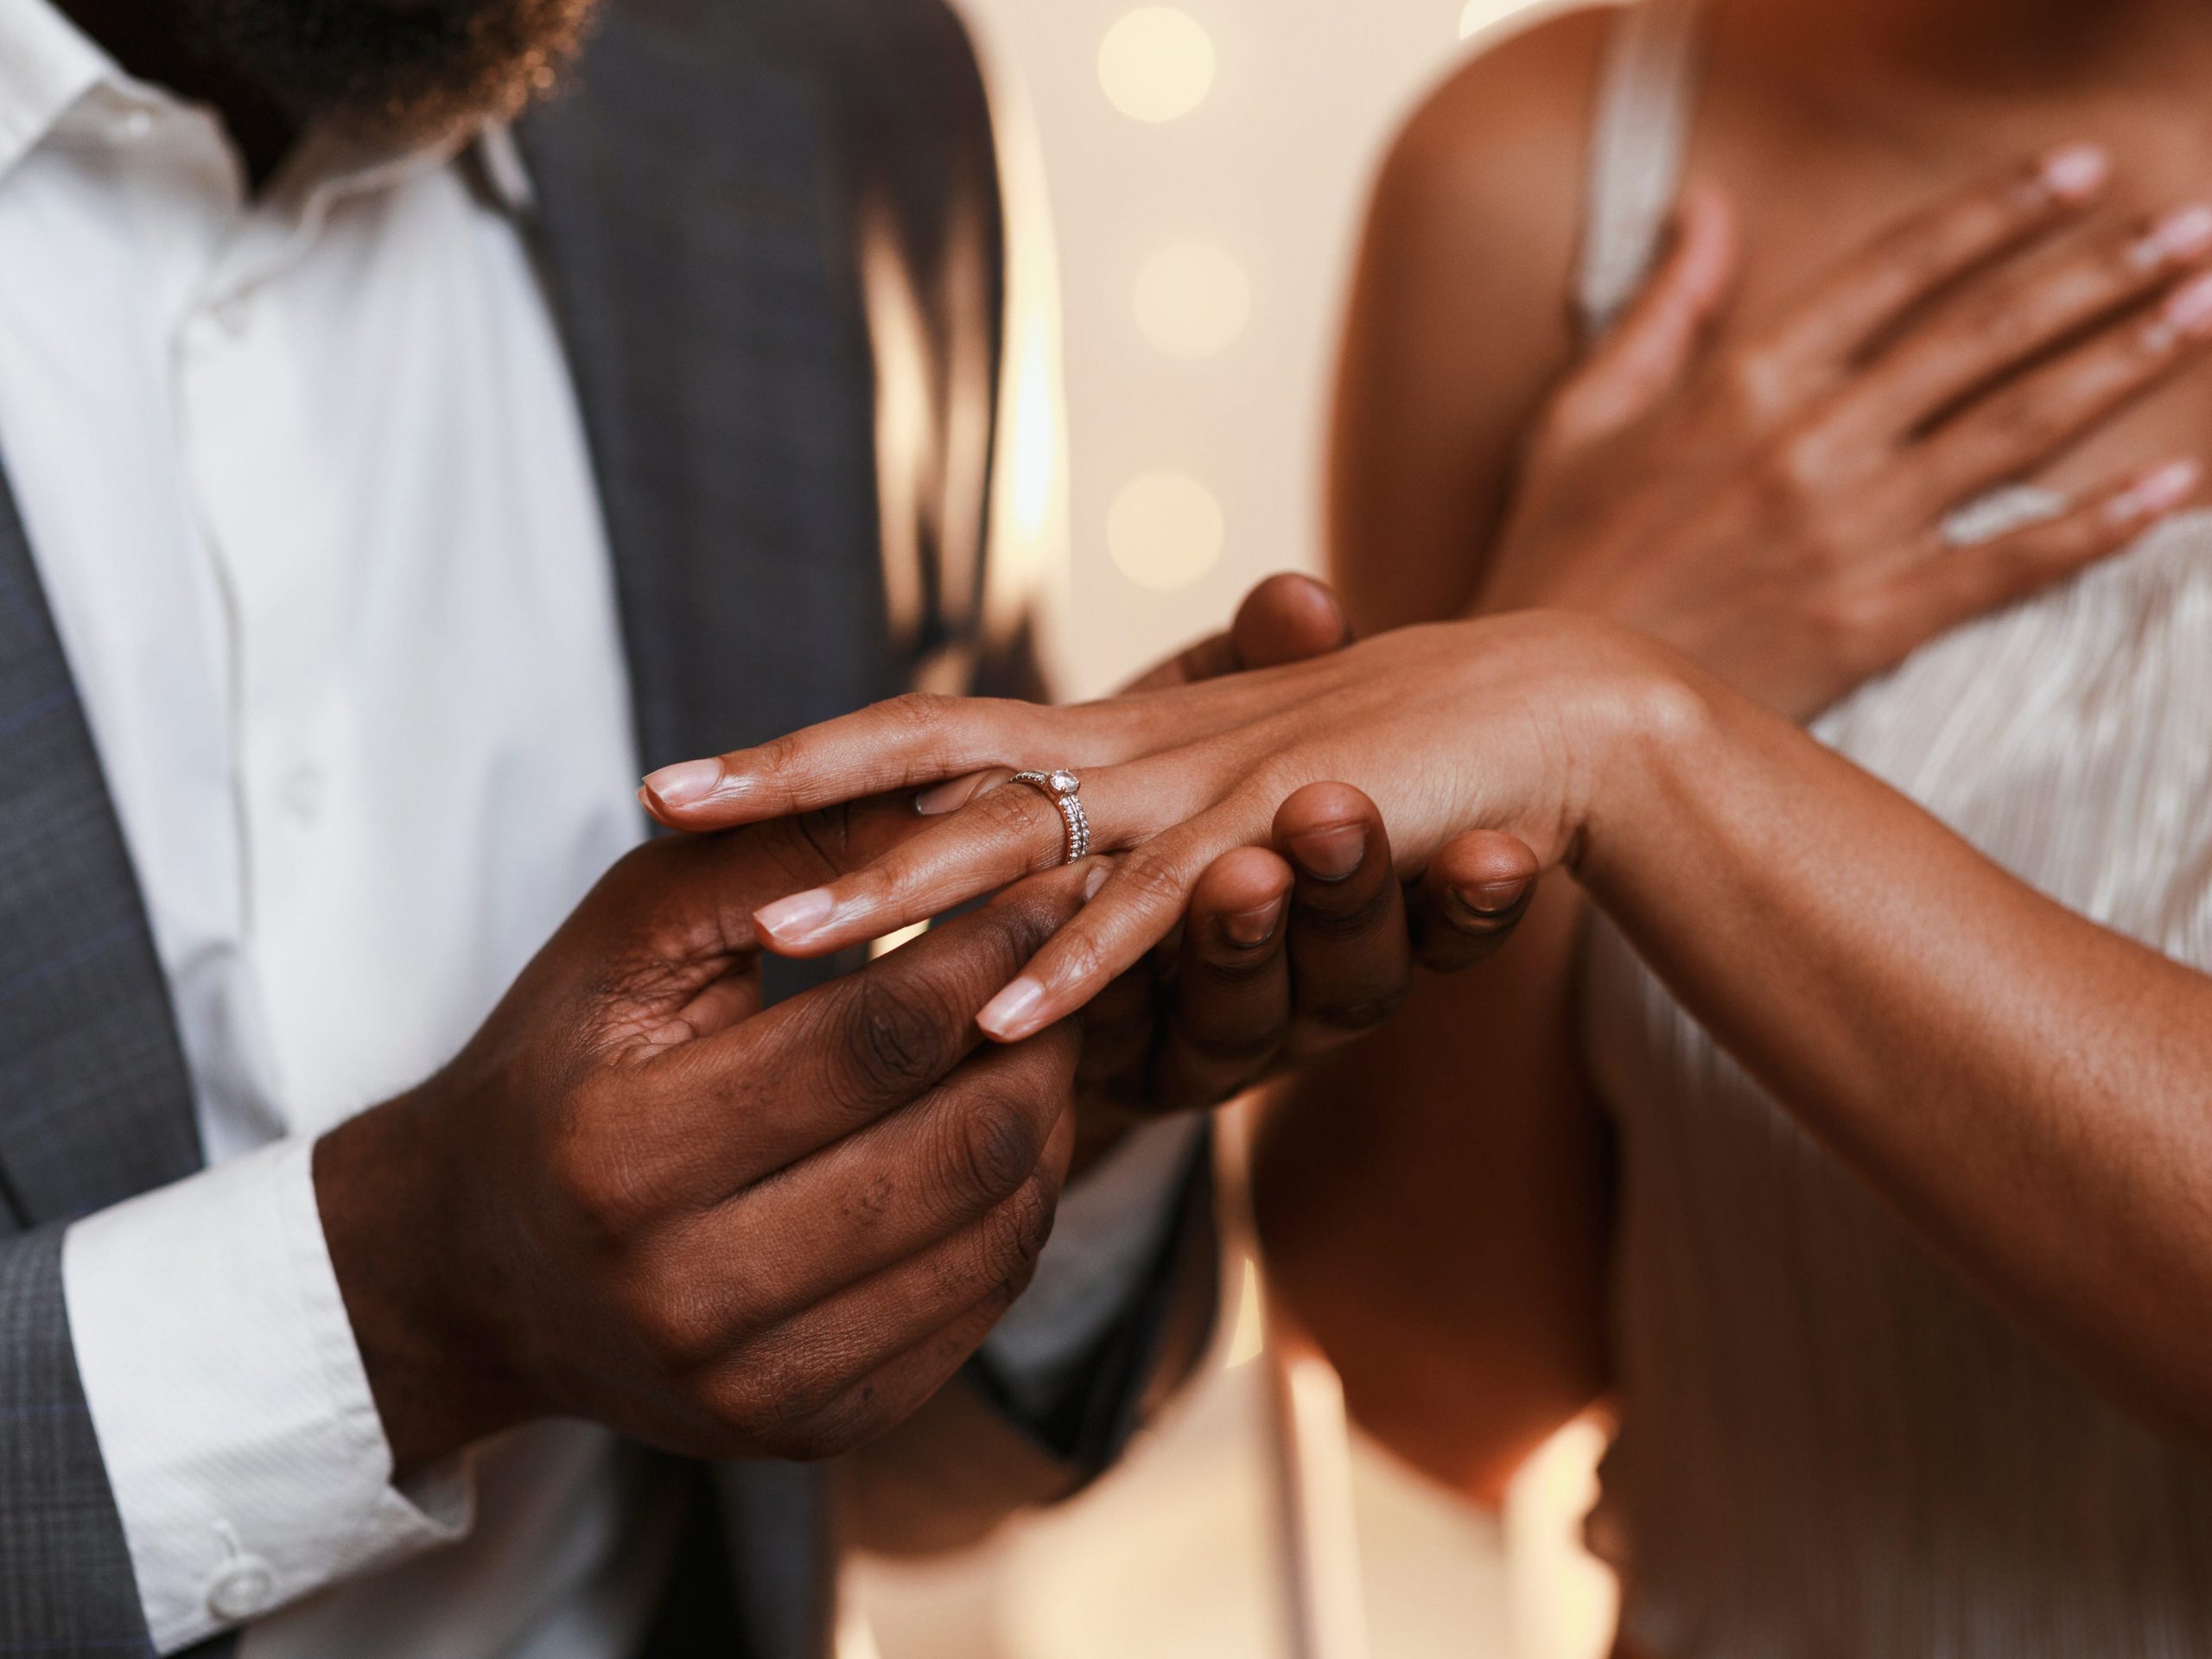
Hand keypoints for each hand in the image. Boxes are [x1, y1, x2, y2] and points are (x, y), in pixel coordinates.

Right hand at [315, 815, 1095, 1471]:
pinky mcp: (813, 1432)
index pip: (873, 1043)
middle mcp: (687, 1297)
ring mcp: (756, 1387)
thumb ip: (783, 851)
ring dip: (1052, 1113)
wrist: (475, 1269)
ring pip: (994, 1233)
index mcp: (624, 1156)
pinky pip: (981, 1305)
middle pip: (958, 1148)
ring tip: (1047, 1026)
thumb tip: (961, 797)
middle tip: (1073, 951)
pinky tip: (1008, 1125)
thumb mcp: (633, 930)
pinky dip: (1021, 1202)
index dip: (986, 948)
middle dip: (1044, 1029)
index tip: (1048, 873)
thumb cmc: (562, 1065)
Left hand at [645, 574, 1539, 1130]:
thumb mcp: (1209, 821)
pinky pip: (1162, 916)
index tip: (669, 784)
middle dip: (791, 792)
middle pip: (927, 759)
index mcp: (1100, 742)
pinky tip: (1000, 1017)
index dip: (796, 757)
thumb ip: (1120, 854)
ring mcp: (1194, 797)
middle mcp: (1126, 753)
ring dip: (900, 887)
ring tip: (786, 933)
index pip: (919, 737)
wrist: (1535, 717)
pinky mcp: (1276, 849)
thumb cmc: (1372, 763)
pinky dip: (1083, 962)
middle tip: (657, 808)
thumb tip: (1014, 900)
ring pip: (1023, 841)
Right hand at [1486, 148, 2210, 718]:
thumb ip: (1664, 306)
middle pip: (1984, 335)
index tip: (2081, 170)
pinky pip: (2010, 564)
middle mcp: (1809, 442)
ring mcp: (1849, 533)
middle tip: (2193, 228)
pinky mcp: (1871, 622)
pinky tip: (2173, 490)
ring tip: (2203, 311)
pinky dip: (2100, 527)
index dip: (1999, 210)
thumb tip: (1706, 204)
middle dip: (2101, 272)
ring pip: (2014, 431)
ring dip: (2123, 364)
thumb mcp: (1581, 416)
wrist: (1553, 708)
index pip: (1897, 269)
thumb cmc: (1556, 558)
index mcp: (1742, 381)